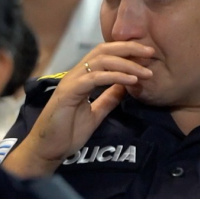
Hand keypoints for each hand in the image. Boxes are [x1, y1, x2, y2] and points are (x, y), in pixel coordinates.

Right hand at [2, 42, 152, 176]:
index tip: (147, 55)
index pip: (106, 54)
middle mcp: (77, 74)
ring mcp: (72, 82)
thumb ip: (109, 98)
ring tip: (145, 72)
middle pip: (104, 50)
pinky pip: (94, 79)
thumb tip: (126, 85)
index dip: (126, 51)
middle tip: (151, 52)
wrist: (48, 150)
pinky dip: (114, 77)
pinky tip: (130, 81)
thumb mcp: (96, 113)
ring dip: (127, 64)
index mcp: (83, 77)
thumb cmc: (67, 133)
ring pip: (101, 61)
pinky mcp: (68, 93)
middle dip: (129, 48)